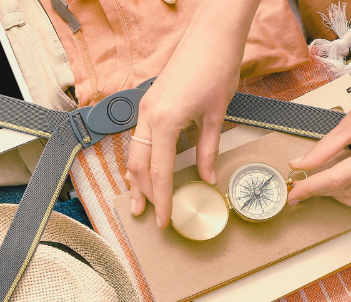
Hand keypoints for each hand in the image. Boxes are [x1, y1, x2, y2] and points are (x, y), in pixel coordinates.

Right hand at [125, 4, 255, 228]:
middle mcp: (148, 115)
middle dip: (142, 192)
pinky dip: (141, 157)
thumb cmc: (217, 67)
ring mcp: (146, 107)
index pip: (159, 172)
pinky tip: (147, 168)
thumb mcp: (217, 114)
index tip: (164, 220)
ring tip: (141, 198)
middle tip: (147, 215)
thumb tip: (207, 178)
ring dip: (137, 176)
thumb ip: (209, 149)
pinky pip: (139, 136)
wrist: (212, 33)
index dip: (162, 199)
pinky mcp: (150, 101)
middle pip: (138, 165)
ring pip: (134, 151)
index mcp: (164, 121)